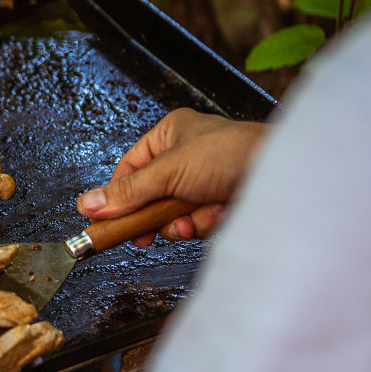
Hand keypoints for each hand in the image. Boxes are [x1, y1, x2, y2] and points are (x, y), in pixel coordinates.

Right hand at [77, 109, 267, 246]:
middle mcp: (186, 156)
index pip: (129, 168)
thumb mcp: (167, 172)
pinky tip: (214, 215)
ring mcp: (204, 181)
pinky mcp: (220, 202)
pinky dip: (202, 224)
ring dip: (179, 222)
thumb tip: (87, 204)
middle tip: (141, 236)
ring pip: (172, 213)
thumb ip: (127, 193)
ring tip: (191, 219)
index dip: (115, 195)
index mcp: (169, 135)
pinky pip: (196, 221)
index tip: (103, 219)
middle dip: (152, 215)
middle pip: (149, 196)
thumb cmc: (231, 154)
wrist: (283, 174)